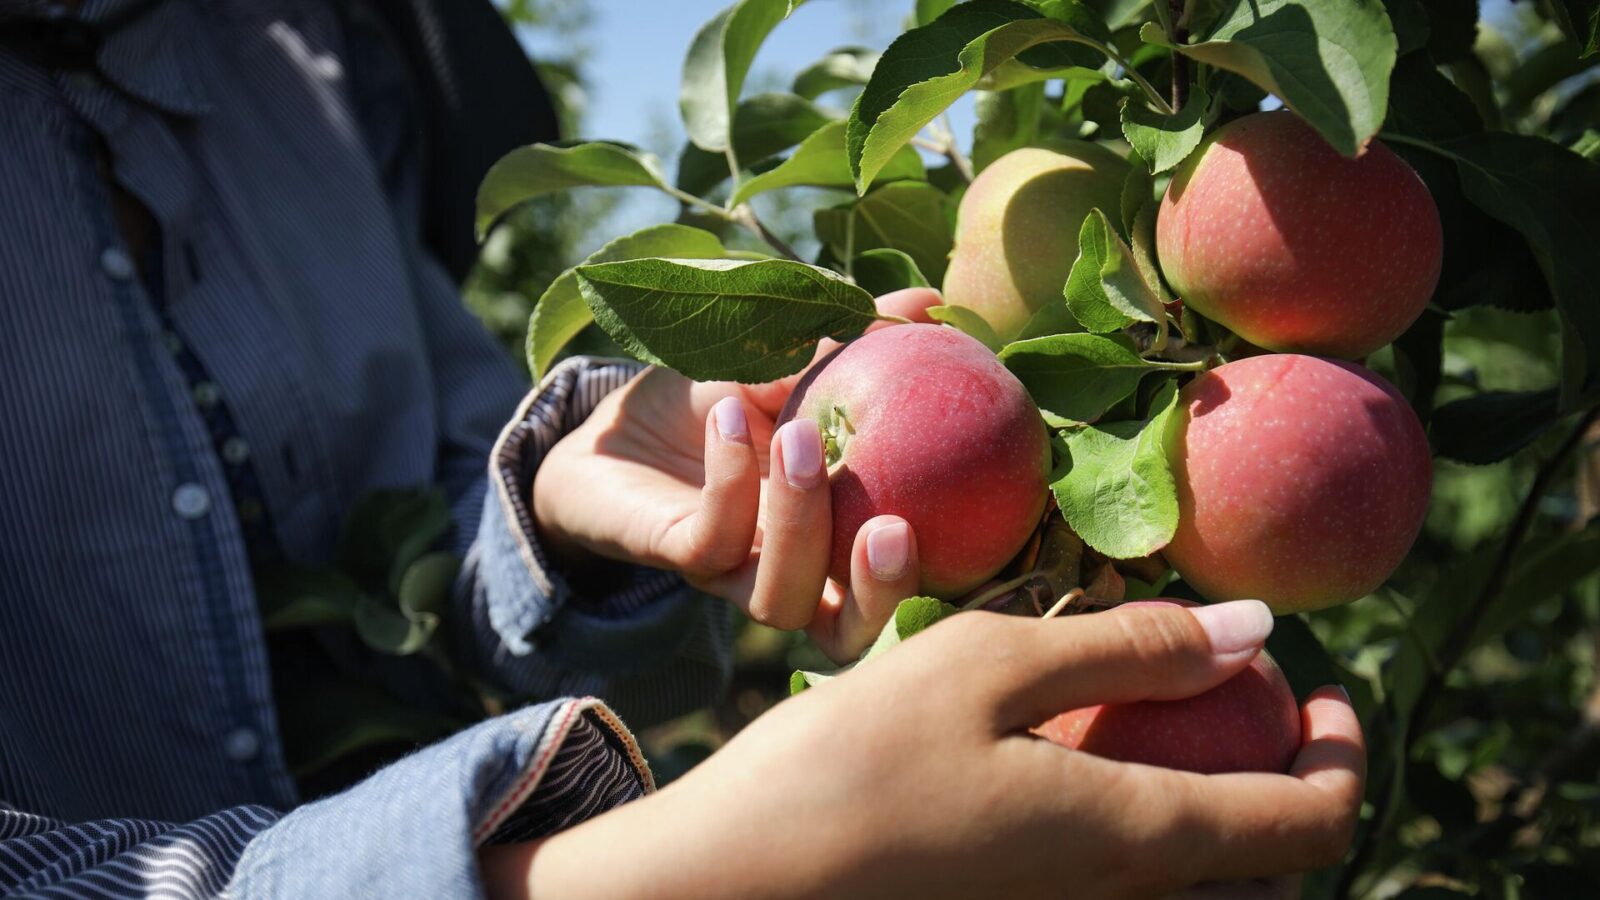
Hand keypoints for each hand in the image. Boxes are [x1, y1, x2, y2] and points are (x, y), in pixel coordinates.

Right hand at [482, 601, 1364, 898]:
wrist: (728, 886)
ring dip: (1221, 810)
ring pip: (1203, 892)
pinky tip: (1075, 769)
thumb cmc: (846, 765)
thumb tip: (1255, 634)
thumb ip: (1124, 648)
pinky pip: (1128, 894)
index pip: (1315, 820)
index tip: (1319, 680)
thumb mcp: (983, 668)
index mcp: (1137, 840)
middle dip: (1288, 781)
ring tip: (1164, 727)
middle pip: (1273, 874)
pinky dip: (1146, 836)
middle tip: (1242, 695)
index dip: (1344, 748)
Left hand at [533, 288, 940, 660]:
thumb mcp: (789, 362)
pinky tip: (733, 416)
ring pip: (779, 600)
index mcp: (838, 545)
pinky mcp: (674, 558)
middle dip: (879, 593)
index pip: (902, 588)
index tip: (978, 513)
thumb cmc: (714, 404)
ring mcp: (732, 575)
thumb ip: (856, 342)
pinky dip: (730, 476)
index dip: (944, 576)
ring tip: (799, 435)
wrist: (612, 430)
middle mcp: (791, 576)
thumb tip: (931, 302)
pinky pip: (710, 539)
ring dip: (797, 521)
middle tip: (895, 528)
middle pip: (849, 631)